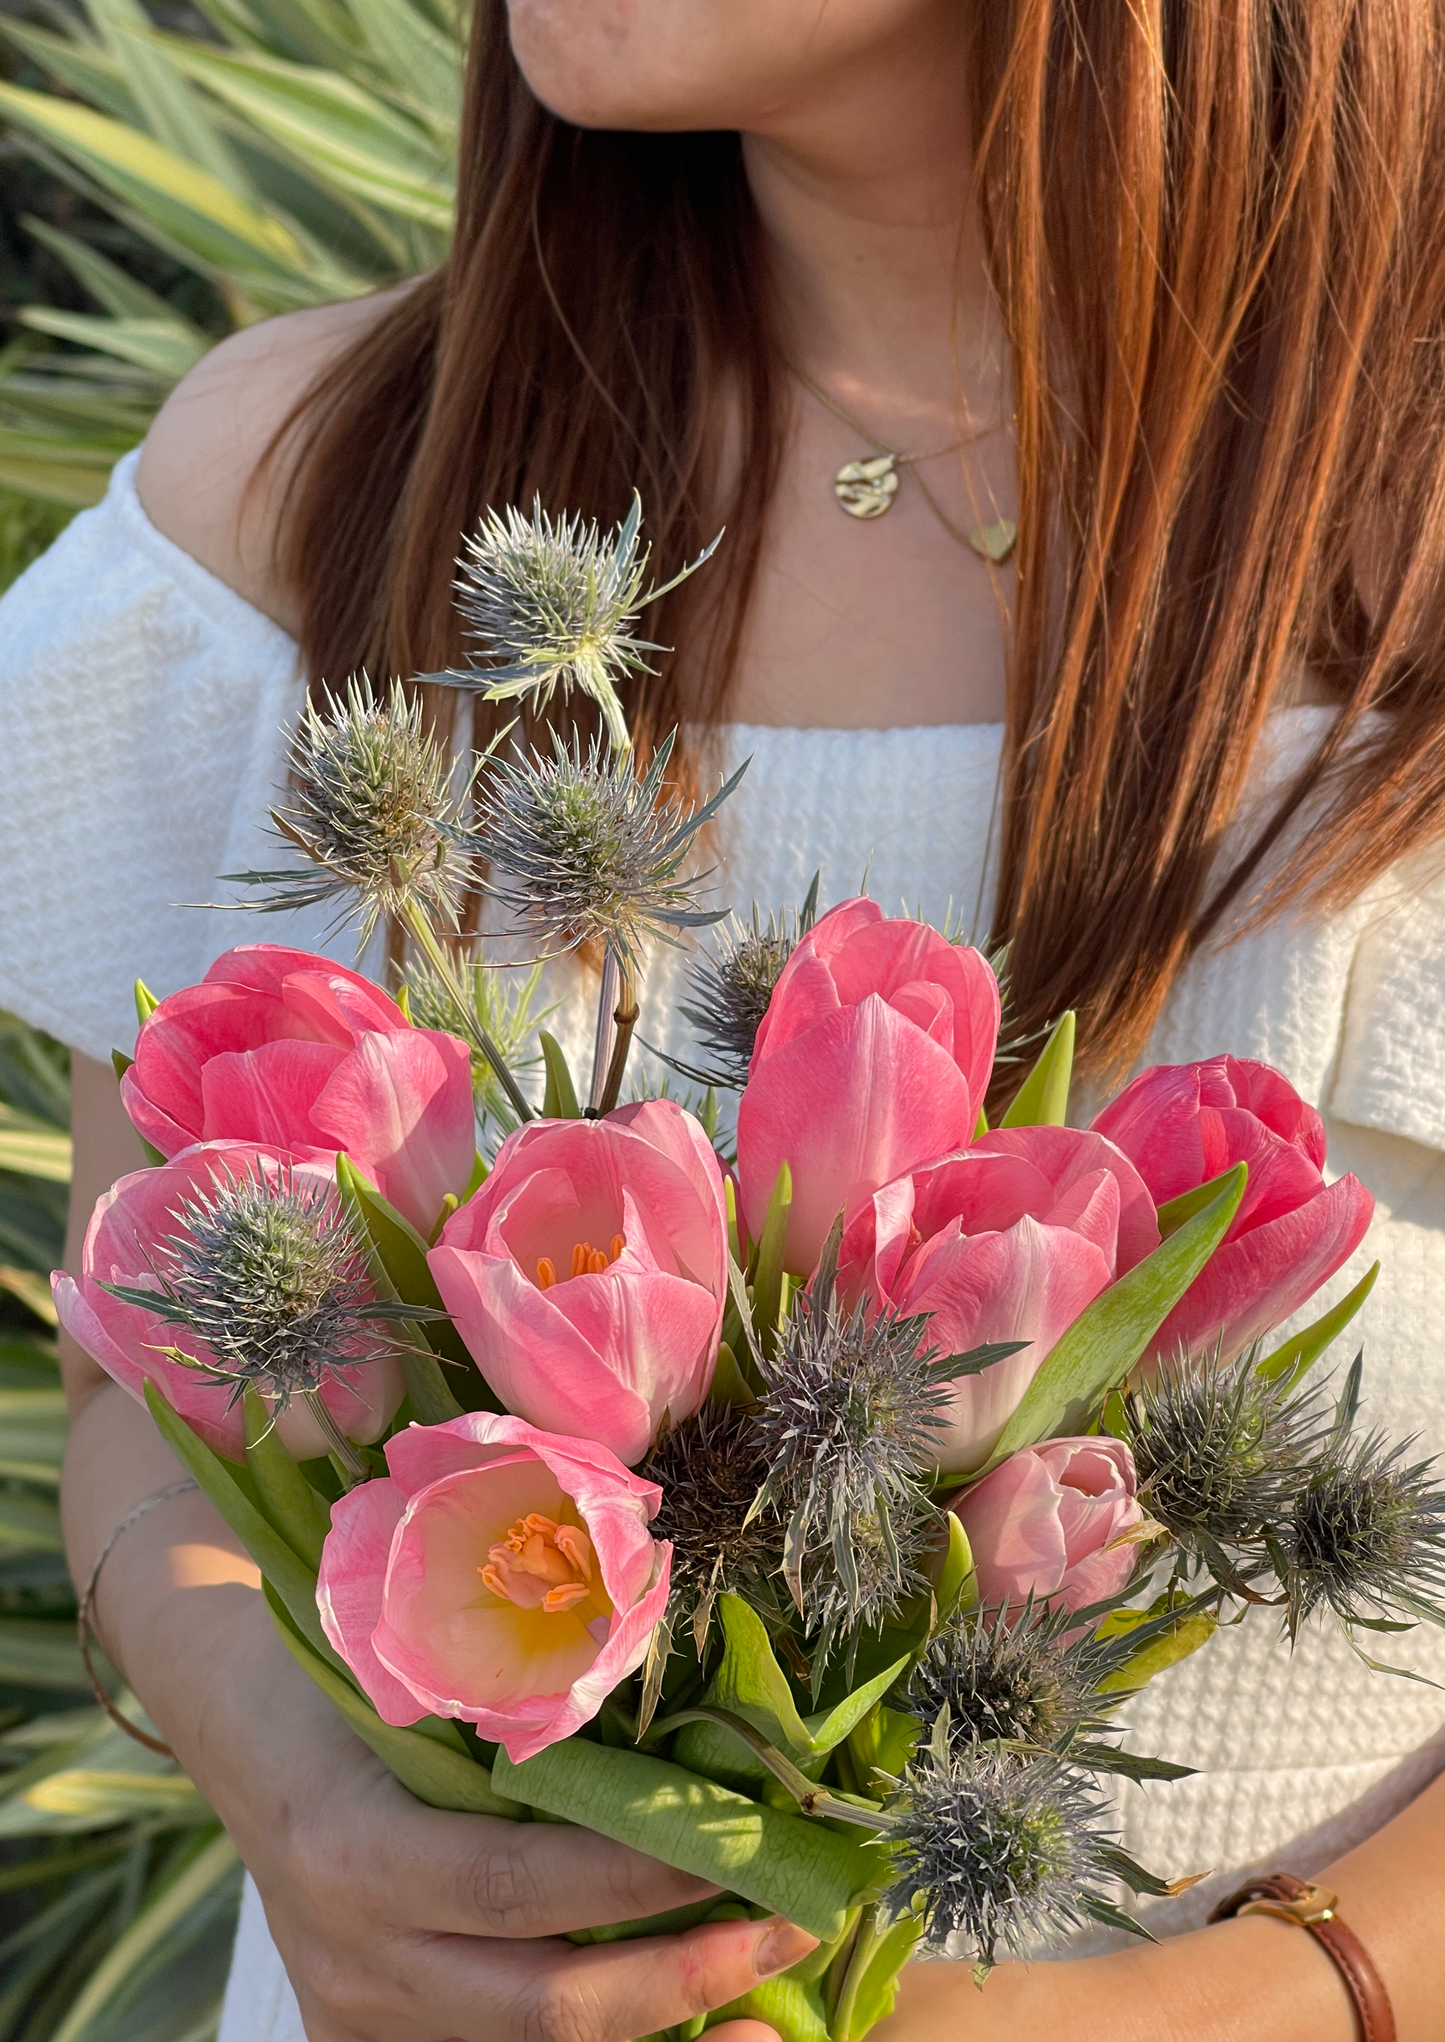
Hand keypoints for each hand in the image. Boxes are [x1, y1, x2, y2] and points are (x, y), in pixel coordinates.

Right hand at [75, 1410, 812, 2041]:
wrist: (227, 1701)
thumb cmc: (334, 1649)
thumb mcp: (408, 1656)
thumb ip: (517, 1686)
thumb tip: (682, 1651)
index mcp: (351, 1846)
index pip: (517, 1888)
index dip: (638, 1879)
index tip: (749, 1845)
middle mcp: (351, 1952)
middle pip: (540, 2007)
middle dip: (682, 1976)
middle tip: (794, 1926)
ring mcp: (354, 2008)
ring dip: (659, 2024)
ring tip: (764, 1986)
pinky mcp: (364, 2034)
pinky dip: (599, 2041)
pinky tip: (682, 2015)